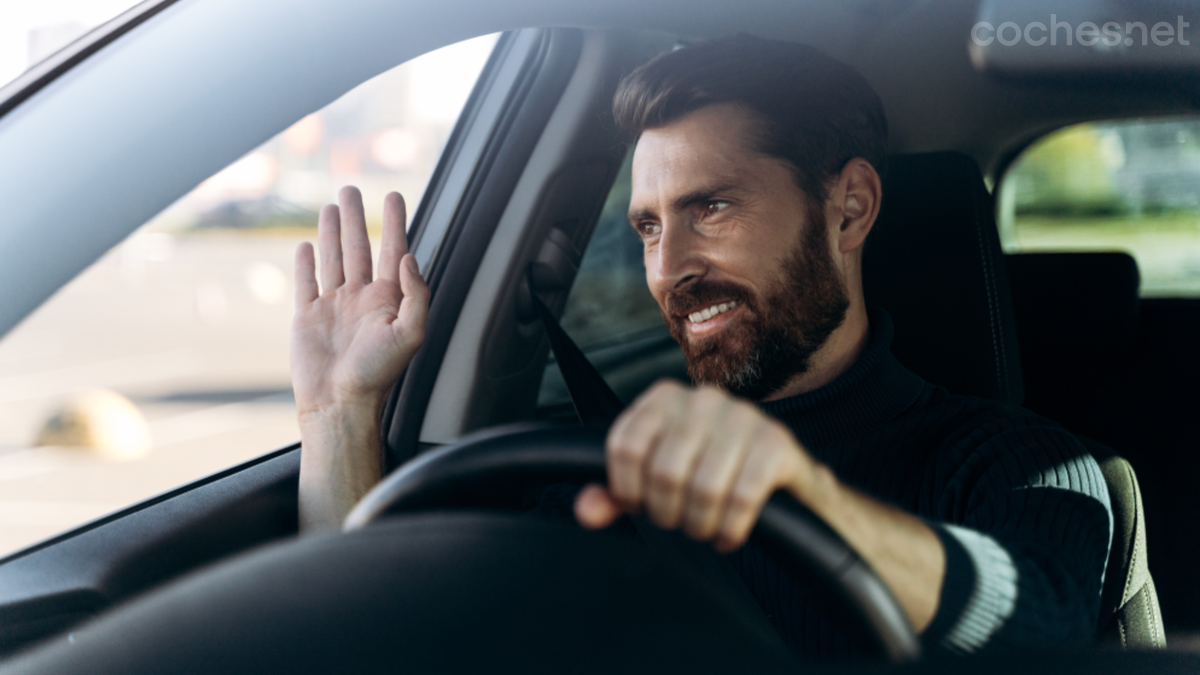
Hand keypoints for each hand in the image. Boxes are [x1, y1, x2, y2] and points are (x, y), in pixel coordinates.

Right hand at [292, 187, 428, 530]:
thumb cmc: (377, 375)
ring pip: (332, 259)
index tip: (393, 195)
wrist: (338, 403)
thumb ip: (416, 294)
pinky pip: (306, 282)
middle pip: (359, 248)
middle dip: (357, 218)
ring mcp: (333, 306)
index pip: (393, 251)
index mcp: (388, 300)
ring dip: (332, 232)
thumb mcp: (410, 334)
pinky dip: (305, 263)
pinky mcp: (307, 317)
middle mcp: (361, 299)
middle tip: (352, 189)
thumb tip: (409, 257)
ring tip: (331, 206)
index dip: (394, 223)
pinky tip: (307, 245)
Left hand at [574, 380, 829, 551]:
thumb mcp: (655, 481)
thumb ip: (615, 494)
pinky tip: (729, 534)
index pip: (624, 446)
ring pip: (703, 488)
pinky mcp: (777, 443)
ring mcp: (744, 416)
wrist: (781, 478)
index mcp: (664, 398)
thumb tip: (586, 510)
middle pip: (664, 472)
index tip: (642, 504)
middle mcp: (703, 398)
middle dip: (668, 513)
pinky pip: (742, 498)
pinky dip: (730, 529)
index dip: (628, 490)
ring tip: (705, 528)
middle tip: (679, 522)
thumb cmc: (708, 474)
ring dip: (701, 525)